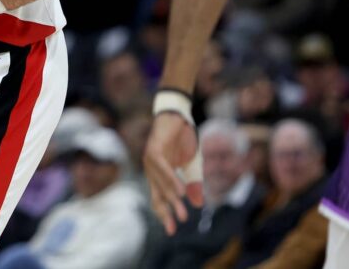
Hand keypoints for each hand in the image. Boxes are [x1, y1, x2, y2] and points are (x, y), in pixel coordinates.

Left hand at [143, 112, 203, 234]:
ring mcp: (150, 160)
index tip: (172, 231)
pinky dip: (170, 179)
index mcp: (158, 177)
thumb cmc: (182, 141)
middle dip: (168, 211)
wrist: (178, 117)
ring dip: (172, 198)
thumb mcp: (192, 165)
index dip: (164, 214)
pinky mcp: (154, 149)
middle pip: (157, 195)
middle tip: (177, 225)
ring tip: (182, 212)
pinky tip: (179, 191)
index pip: (158, 200)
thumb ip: (193, 183)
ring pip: (160, 184)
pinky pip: (161, 168)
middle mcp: (151, 171)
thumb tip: (197, 204)